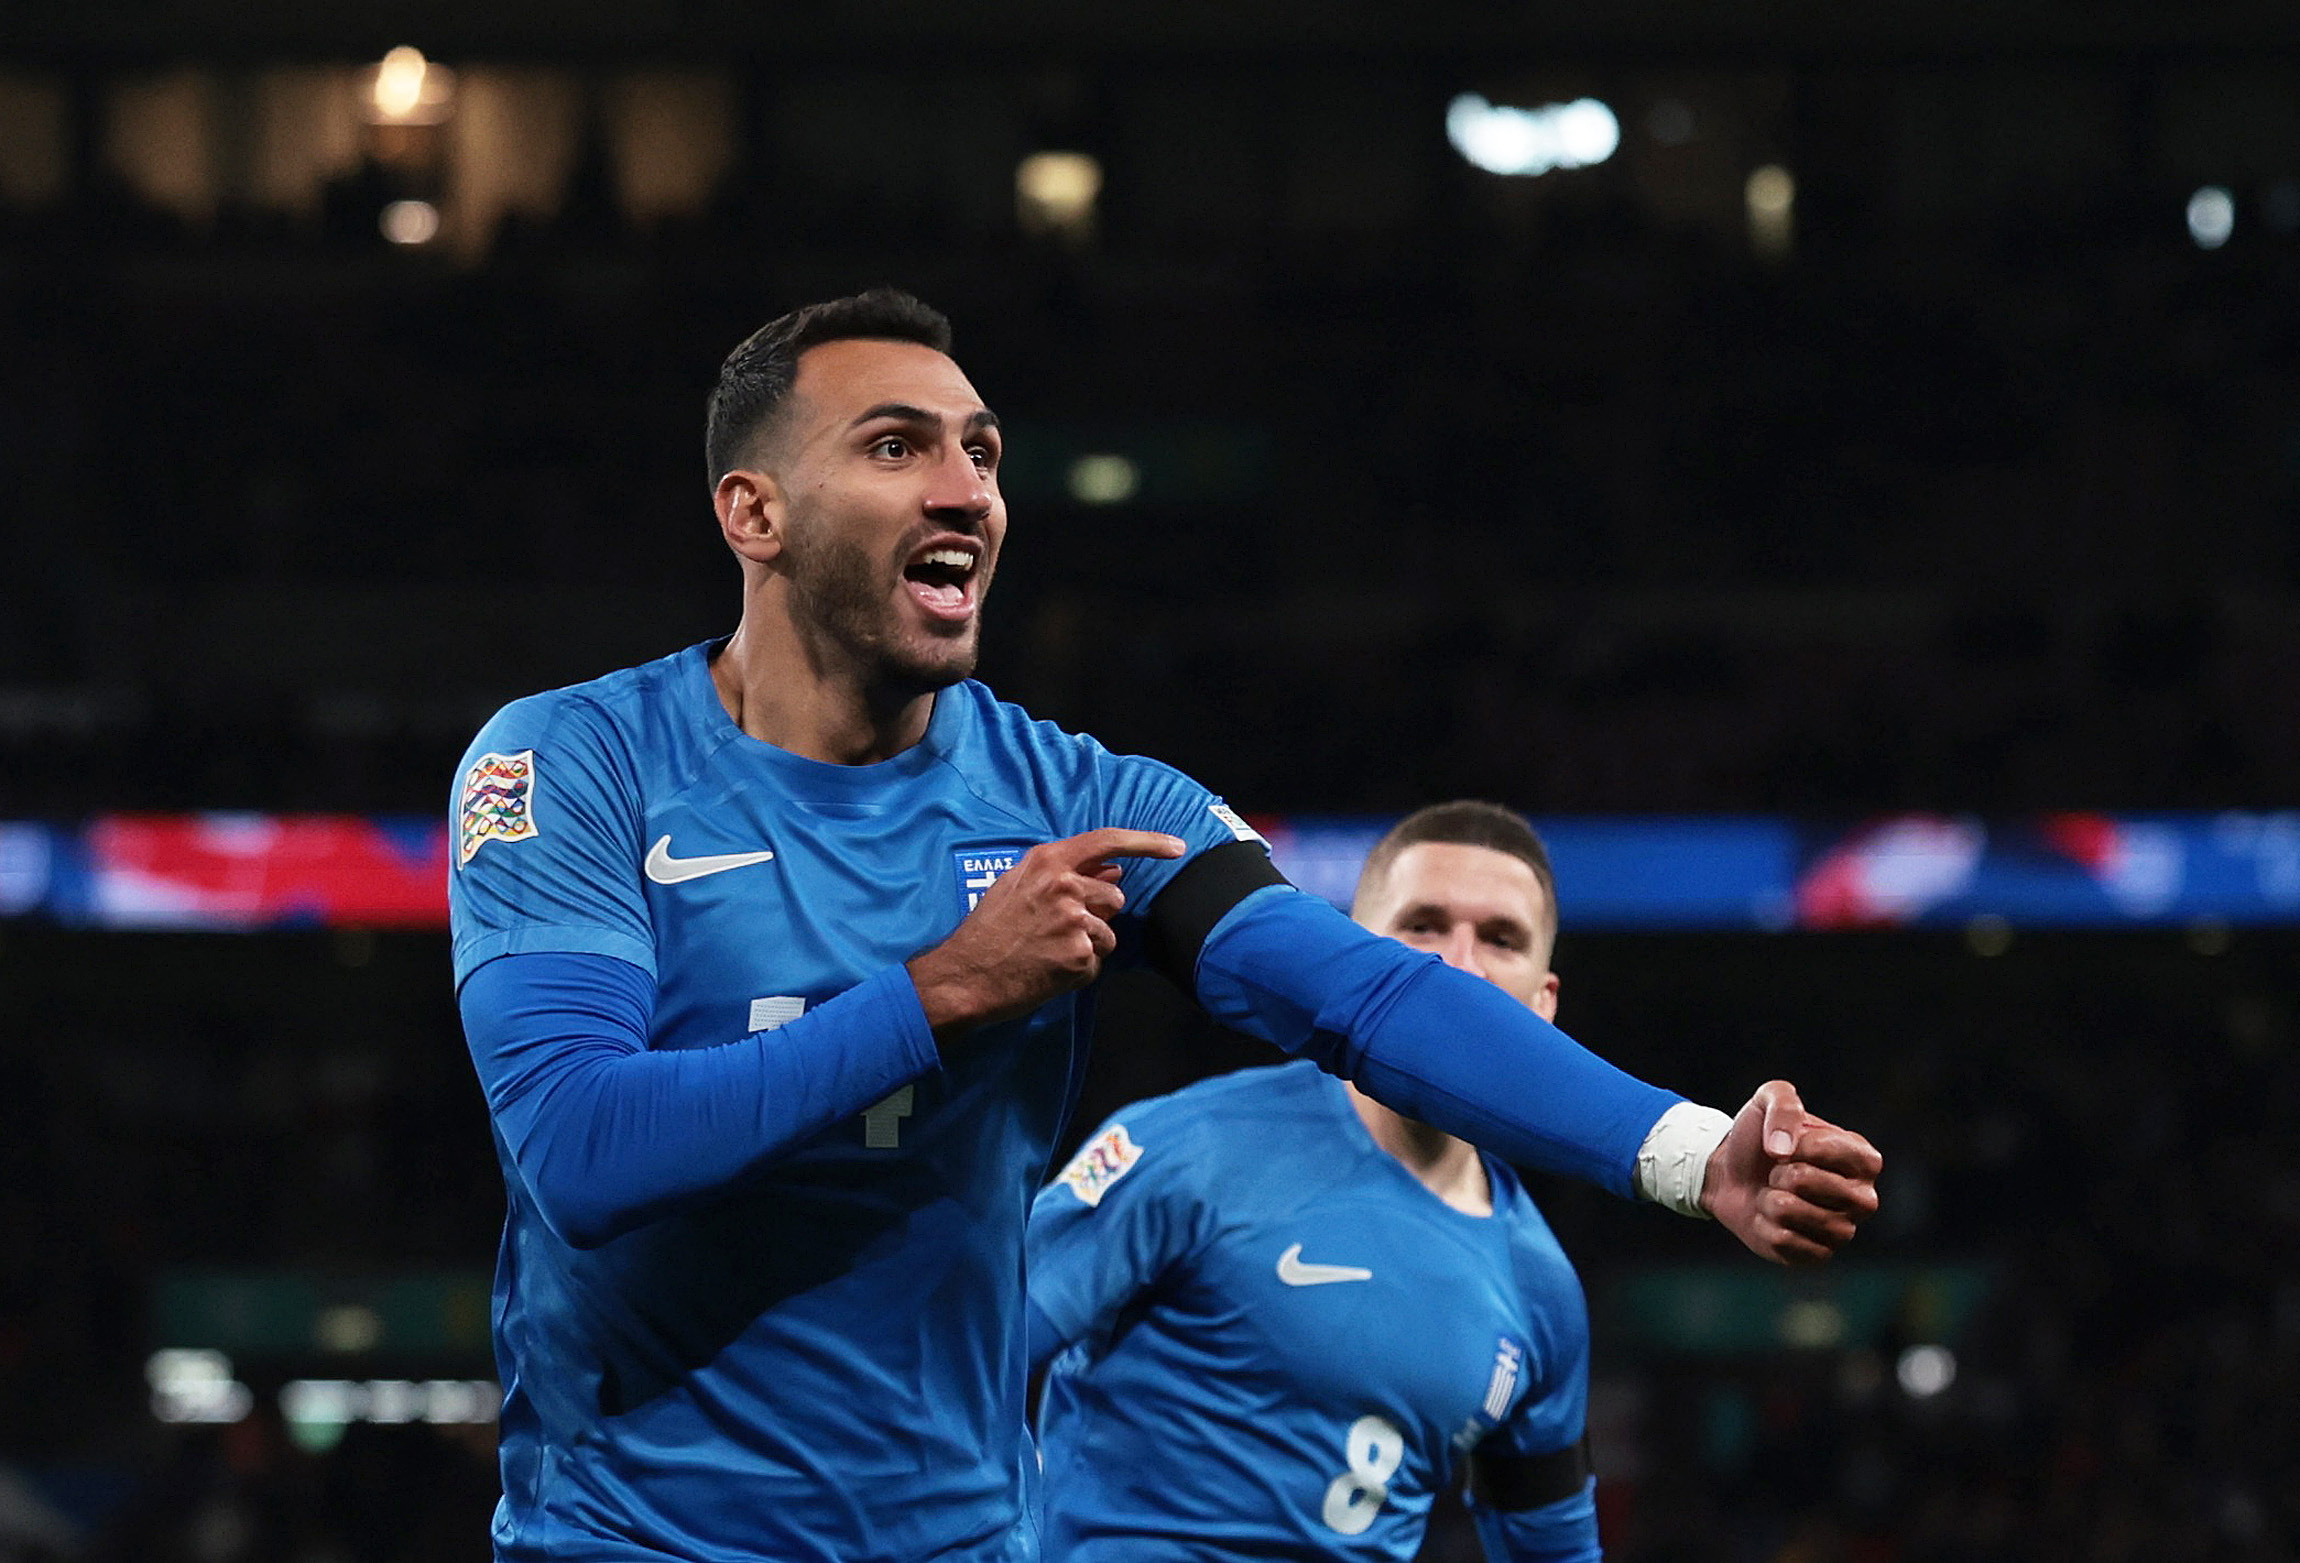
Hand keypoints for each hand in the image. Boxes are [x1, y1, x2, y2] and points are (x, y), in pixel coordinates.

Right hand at [908, 828, 1186, 1040]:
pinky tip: (1049, 969)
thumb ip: (1066, 874)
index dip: (1148, 843)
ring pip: (1109, 933)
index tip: (1177, 847)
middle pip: (1115, 898)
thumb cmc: (989, 929)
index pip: (1108, 841)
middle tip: (1059, 930)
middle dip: (1098, 915)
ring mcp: (1075, 922)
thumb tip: (1114, 871)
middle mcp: (1065, 886)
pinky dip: (1079, 970)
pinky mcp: (1080, 956)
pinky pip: (1097, 962)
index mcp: (1048, 862)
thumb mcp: (1018, 886)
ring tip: (1049, 951)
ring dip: (1089, 945)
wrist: (966, 975)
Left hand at [1701, 1080, 1881, 1265]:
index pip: (1841, 1152)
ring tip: (1772, 1194)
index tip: (1788, 1144)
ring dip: (1770, 1199)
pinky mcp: (1818, 1255)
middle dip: (1782, 1172)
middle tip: (1778, 1172)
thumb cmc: (1758, 1138)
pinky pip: (1786, 1242)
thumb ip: (1783, 1104)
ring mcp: (1843, 1230)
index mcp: (1863, 1158)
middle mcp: (1863, 1198)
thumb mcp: (1768, 1100)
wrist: (1729, 1174)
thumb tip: (1783, 1150)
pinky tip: (1768, 1218)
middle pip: (1814, 1183)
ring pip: (1796, 1214)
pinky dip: (1764, 1227)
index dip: (1804, 1146)